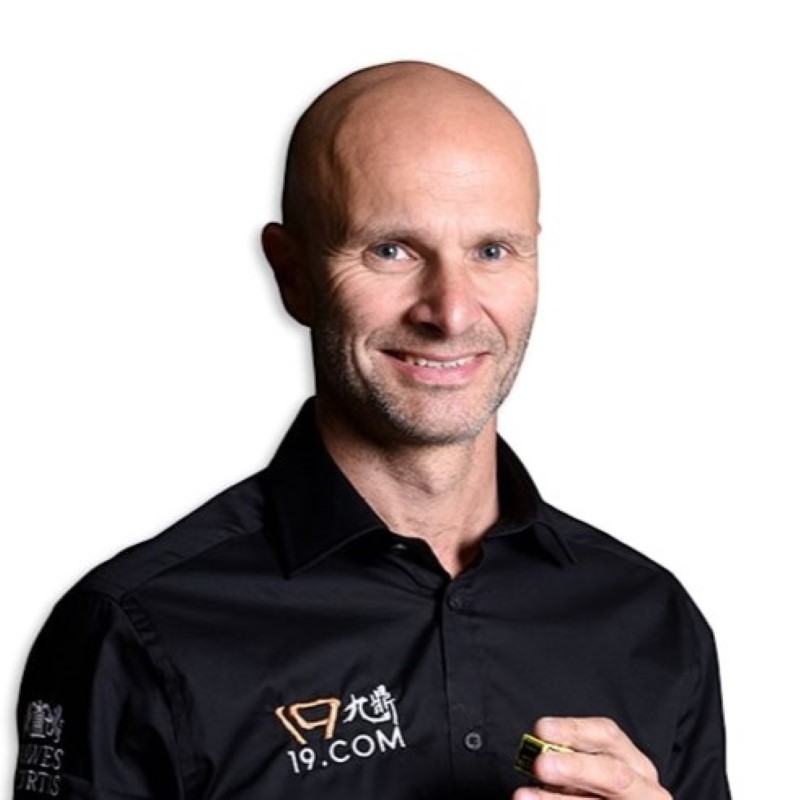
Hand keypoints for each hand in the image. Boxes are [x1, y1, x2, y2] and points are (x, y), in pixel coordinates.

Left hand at [512, 717, 671, 799]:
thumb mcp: (591, 777)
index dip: (574, 730)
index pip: (607, 736)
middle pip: (613, 773)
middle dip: (575, 768)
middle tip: (540, 765)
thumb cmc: (599, 797)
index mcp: (635, 764)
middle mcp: (645, 789)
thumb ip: (570, 761)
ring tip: (525, 795)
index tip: (541, 729)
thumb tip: (533, 752)